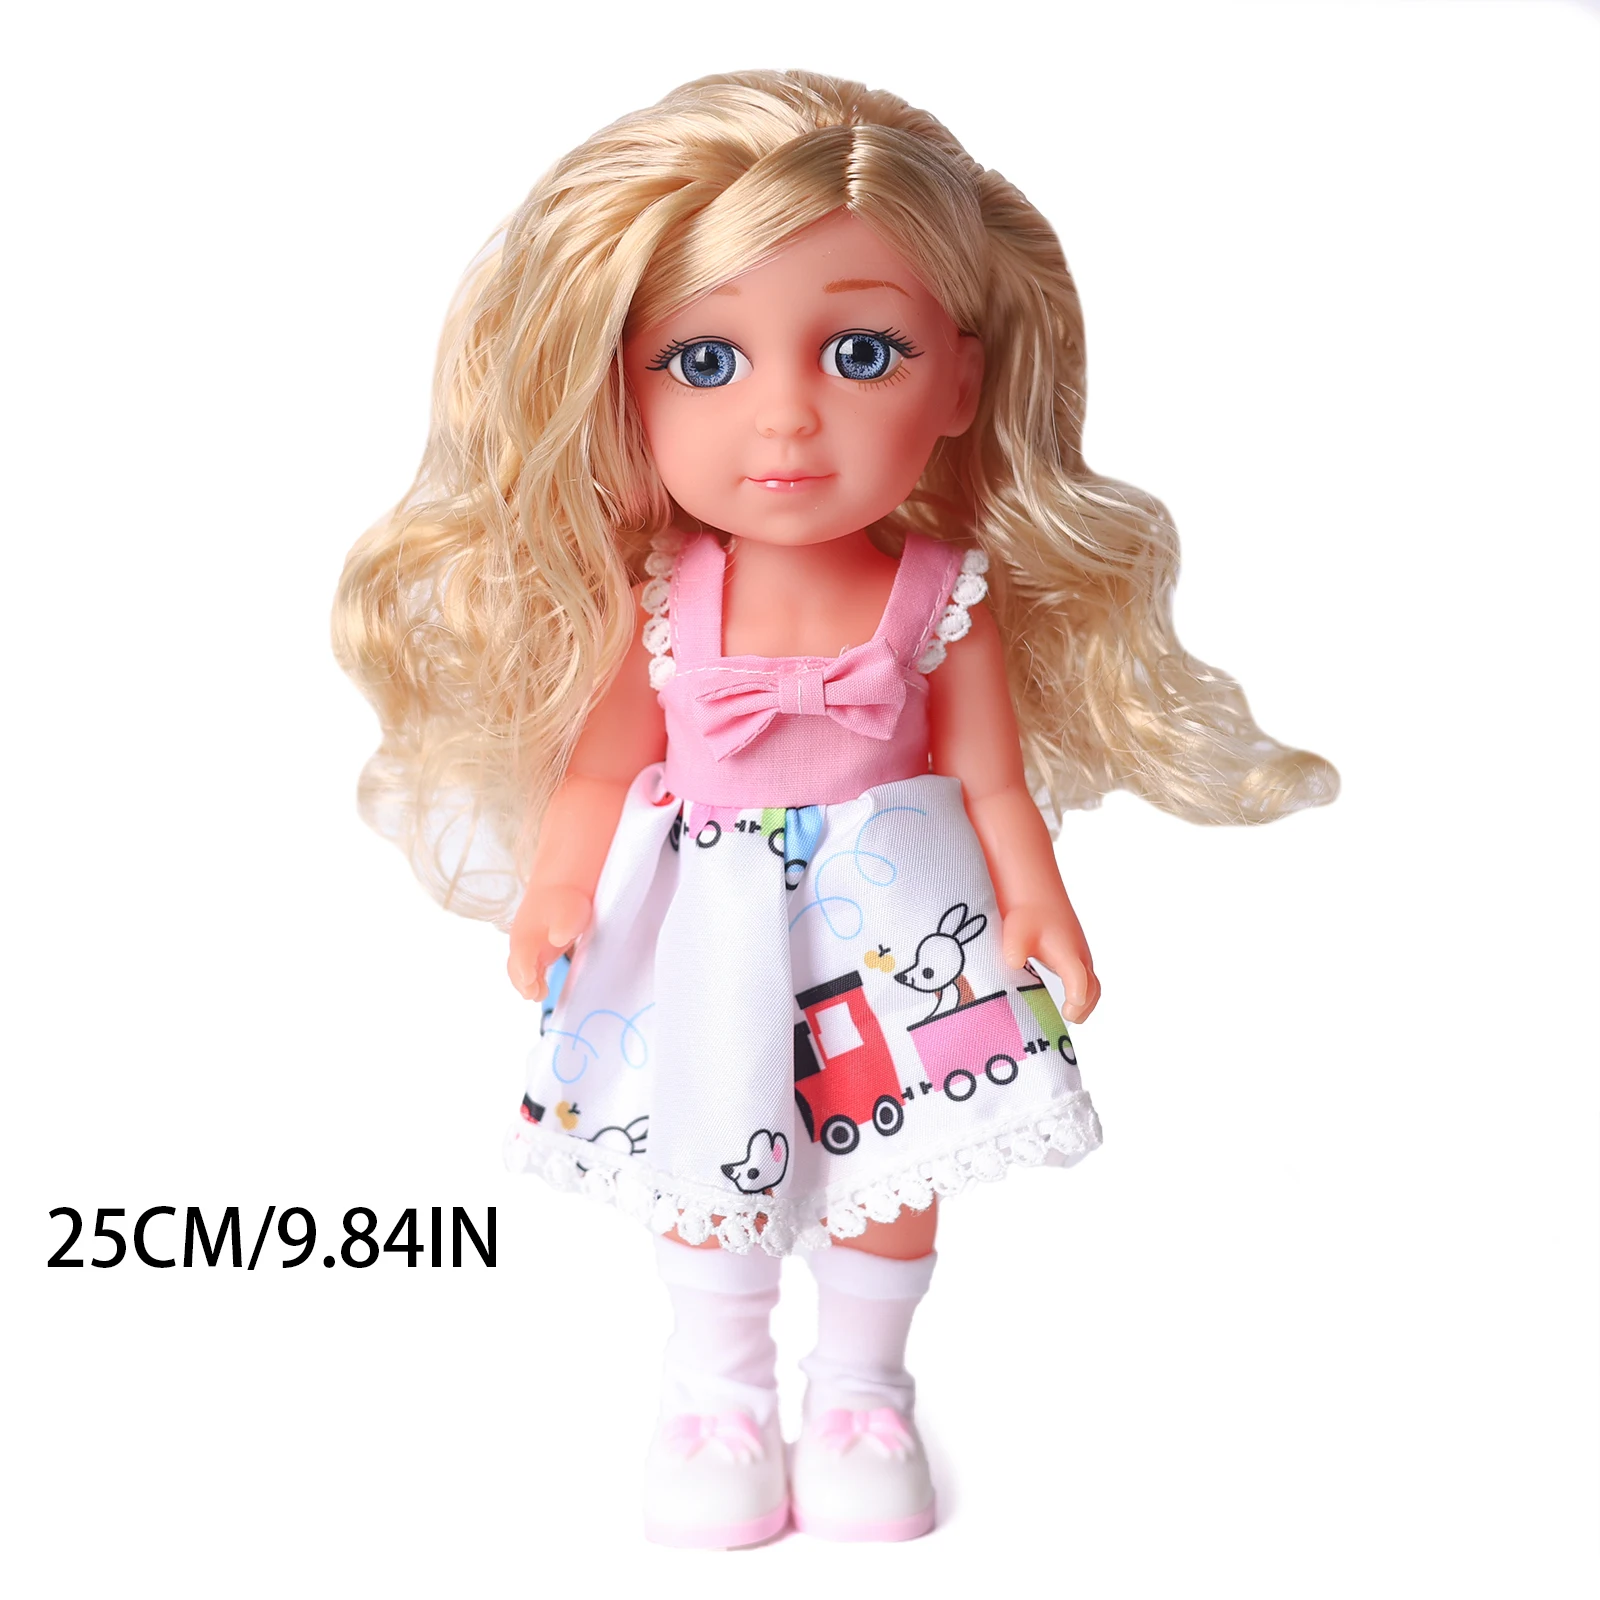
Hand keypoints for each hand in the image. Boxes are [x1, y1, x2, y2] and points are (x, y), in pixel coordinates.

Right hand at [507, 883, 592, 1000]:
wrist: (561, 889)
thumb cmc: (564, 900)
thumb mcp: (568, 911)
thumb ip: (562, 926)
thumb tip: (558, 939)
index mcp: (525, 933)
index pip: (521, 955)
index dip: (524, 970)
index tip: (530, 982)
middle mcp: (522, 942)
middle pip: (516, 967)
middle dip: (523, 982)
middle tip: (533, 994)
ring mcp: (528, 948)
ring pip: (521, 971)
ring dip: (527, 985)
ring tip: (538, 995)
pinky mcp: (537, 953)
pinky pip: (530, 970)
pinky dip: (533, 981)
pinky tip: (542, 991)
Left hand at [1001, 901, 1099, 1022]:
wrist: (1036, 894)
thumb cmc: (1027, 914)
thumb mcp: (1016, 930)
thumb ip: (1015, 947)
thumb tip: (1013, 962)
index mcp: (1067, 953)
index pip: (1078, 979)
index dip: (1076, 996)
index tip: (1068, 1013)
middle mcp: (1079, 956)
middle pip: (1092, 987)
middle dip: (1084, 1007)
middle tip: (1069, 1019)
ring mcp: (1079, 957)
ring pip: (1092, 985)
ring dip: (1086, 1003)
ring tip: (1069, 1017)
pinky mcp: (1075, 957)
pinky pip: (1085, 980)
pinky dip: (1081, 995)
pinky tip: (1065, 1005)